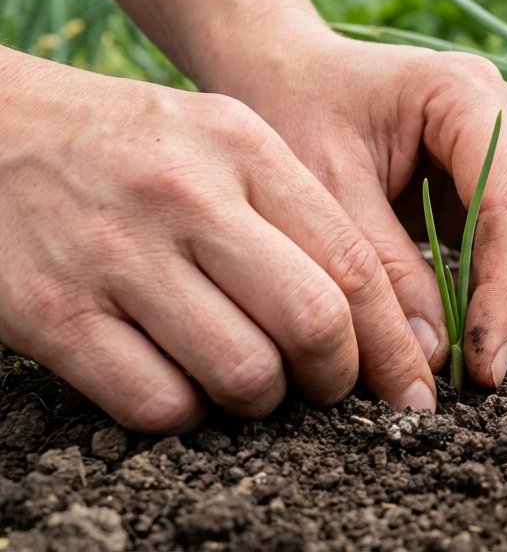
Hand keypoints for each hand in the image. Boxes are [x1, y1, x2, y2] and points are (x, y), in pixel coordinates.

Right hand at [0, 49, 435, 431]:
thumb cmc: (131, 147)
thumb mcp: (221, 139)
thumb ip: (298, 212)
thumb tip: (380, 317)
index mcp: (242, 148)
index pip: (353, 262)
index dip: (392, 338)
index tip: (408, 380)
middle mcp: (185, 195)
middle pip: (313, 321)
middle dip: (337, 377)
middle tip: (327, 389)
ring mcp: (115, 254)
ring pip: (243, 373)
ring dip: (261, 400)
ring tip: (249, 382)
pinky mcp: (50, 311)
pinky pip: (158, 402)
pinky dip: (184, 414)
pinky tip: (178, 383)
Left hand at [200, 18, 506, 387]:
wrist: (279, 73)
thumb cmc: (290, 111)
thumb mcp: (320, 188)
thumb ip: (380, 268)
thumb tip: (434, 355)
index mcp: (468, 95)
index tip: (481, 366)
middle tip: (493, 368)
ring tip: (488, 357)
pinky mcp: (503, 179)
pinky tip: (477, 330)